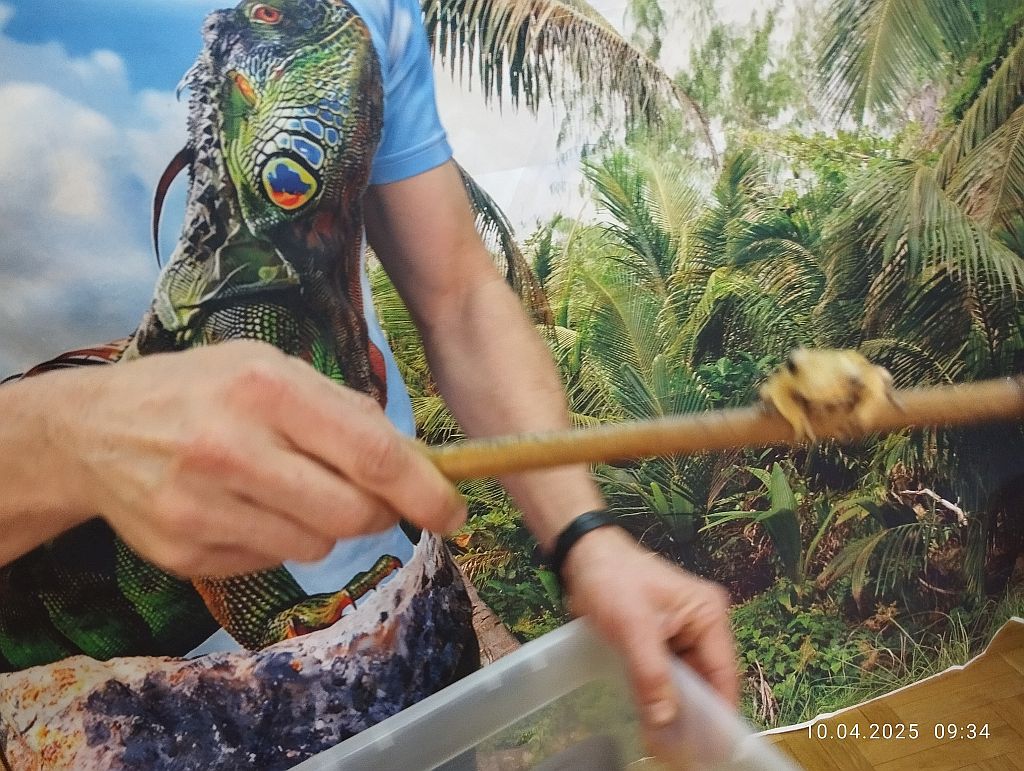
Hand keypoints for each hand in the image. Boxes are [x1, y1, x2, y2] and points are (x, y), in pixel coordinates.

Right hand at [50, 340, 464, 576]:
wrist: (92, 432)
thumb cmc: (200, 391)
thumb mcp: (268, 369)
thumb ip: (342, 410)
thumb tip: (414, 462)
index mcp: (265, 388)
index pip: (371, 453)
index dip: (424, 490)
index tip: (455, 511)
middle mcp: (232, 447)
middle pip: (352, 514)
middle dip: (379, 513)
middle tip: (370, 499)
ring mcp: (203, 507)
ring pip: (316, 548)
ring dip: (323, 526)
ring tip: (285, 488)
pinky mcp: (184, 553)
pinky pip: (271, 563)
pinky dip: (277, 541)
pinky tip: (244, 507)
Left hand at [560, 527, 737, 749]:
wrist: (583, 556)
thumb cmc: (612, 581)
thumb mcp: (633, 628)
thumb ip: (651, 675)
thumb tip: (666, 722)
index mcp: (709, 615)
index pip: (723, 673)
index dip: (719, 712)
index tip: (713, 748)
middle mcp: (703, 625)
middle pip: (707, 680)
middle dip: (696, 717)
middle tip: (684, 753)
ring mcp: (682, 633)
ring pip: (686, 682)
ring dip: (677, 711)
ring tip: (667, 746)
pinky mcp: (661, 641)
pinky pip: (667, 676)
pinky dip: (661, 698)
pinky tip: (653, 724)